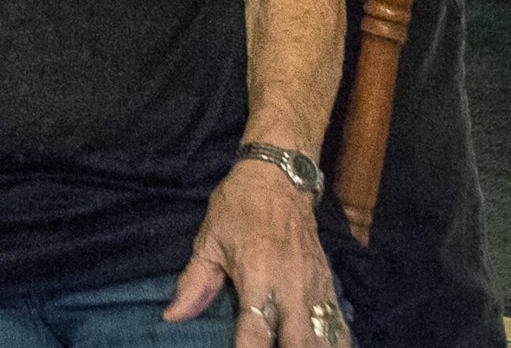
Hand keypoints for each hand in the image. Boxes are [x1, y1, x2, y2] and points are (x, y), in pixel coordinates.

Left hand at [164, 161, 347, 346]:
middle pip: (300, 343)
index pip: (256, 332)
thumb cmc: (238, 208)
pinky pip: (338, 325)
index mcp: (257, 277)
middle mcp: (291, 288)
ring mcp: (315, 288)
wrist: (280, 178)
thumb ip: (194, 282)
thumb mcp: (209, 240)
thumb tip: (173, 316)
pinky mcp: (329, 285)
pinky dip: (333, 342)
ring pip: (326, 338)